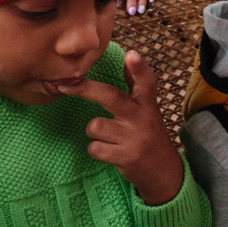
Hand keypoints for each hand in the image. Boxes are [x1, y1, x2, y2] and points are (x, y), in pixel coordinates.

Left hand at [65, 51, 182, 205]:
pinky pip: (95, 148)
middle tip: (64, 85)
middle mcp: (143, 118)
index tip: (131, 54)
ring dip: (95, 132)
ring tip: (109, 138)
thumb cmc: (149, 134)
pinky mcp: (126, 157)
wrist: (163, 172)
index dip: (138, 68)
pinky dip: (97, 150)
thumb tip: (129, 55)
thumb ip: (136, 84)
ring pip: (95, 126)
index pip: (147, 82)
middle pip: (111, 97)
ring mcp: (134, 138)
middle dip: (85, 89)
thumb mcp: (147, 109)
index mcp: (148, 104)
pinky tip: (110, 151)